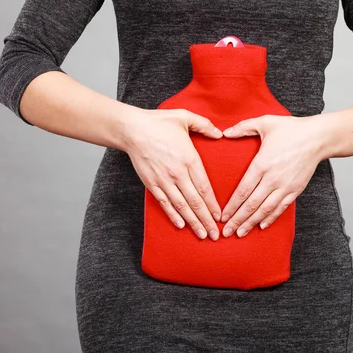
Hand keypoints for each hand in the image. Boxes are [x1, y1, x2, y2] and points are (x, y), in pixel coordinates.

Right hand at [124, 108, 222, 240]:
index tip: (220, 216)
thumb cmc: (159, 122)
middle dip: (206, 220)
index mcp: (189, 159)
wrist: (132, 129)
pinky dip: (173, 215)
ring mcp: (164, 180)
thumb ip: (204, 125)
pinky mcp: (152, 183)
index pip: (204, 187)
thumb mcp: (185, 117)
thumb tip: (220, 133)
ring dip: (192, 222)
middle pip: (195, 202)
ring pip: (181, 206)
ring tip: (202, 235)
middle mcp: (178, 173)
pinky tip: (181, 225)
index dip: (213, 204)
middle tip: (215, 235)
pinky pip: (165, 203)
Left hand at [220, 114, 325, 236]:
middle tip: (226, 232)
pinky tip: (261, 226)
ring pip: (265, 210)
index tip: (222, 216)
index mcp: (262, 164)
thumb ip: (243, 127)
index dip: (232, 206)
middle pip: (252, 204)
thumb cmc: (292, 129)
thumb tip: (224, 132)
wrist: (319, 138)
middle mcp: (273, 179)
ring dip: (251, 223)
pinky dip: (270, 218)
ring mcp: (285, 186)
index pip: (243, 190)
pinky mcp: (296, 190)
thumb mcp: (265, 122)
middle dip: (238, 220)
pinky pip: (281, 208)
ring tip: (240, 234)